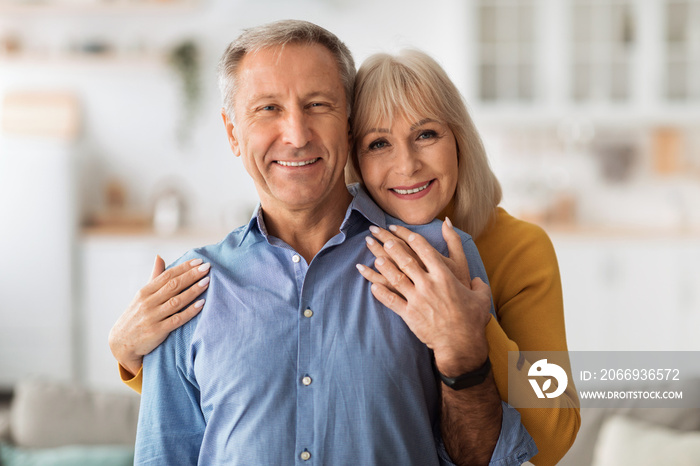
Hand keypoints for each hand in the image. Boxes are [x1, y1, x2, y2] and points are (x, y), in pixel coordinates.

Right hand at [108, 255, 210, 375]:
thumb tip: (159, 257)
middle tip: (207, 267)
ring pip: (176, 301)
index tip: (198, 261)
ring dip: (193, 290)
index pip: (167, 275)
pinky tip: (201, 304)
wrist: (122, 343)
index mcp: (145, 292)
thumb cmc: (136, 316)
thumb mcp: (142, 296)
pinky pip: (177, 319)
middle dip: (191, 275)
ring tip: (207, 281)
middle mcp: (148, 303)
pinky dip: (190, 311)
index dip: (183, 267)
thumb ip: (154, 277)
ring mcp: (152, 317)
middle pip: (173, 286)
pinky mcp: (157, 331)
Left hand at [356, 220, 491, 375]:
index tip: (403, 232)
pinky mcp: (409, 314)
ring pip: (395, 277)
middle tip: (382, 238)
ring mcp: (417, 299)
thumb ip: (478, 283)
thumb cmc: (472, 320)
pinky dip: (380, 293)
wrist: (461, 344)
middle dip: (392, 247)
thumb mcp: (481, 296)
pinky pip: (390, 301)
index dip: (412, 239)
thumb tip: (477, 279)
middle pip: (406, 260)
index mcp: (444, 276)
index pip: (425, 251)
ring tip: (374, 257)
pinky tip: (371, 286)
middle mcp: (428, 284)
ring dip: (384, 266)